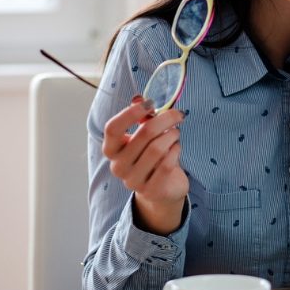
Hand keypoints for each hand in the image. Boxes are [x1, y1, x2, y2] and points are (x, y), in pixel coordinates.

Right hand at [102, 96, 187, 233]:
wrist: (161, 188)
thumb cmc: (150, 155)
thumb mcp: (143, 135)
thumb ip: (141, 117)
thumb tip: (138, 99)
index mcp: (112, 150)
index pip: (112, 128)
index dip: (131, 113)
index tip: (150, 103)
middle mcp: (118, 166)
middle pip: (143, 134)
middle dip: (165, 119)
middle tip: (177, 114)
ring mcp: (133, 181)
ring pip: (157, 148)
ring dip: (172, 135)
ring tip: (176, 132)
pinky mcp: (151, 191)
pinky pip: (167, 164)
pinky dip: (176, 150)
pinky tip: (177, 147)